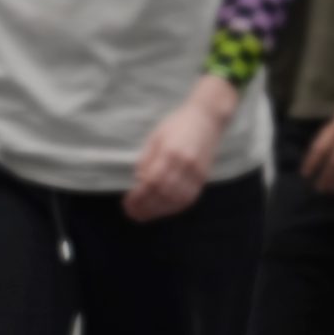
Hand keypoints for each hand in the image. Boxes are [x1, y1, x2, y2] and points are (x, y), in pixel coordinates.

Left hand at [126, 75, 237, 221]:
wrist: (207, 119)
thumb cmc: (177, 125)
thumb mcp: (155, 138)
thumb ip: (147, 160)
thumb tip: (139, 182)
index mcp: (171, 152)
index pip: (152, 181)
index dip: (138, 196)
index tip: (126, 202)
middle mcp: (186, 165)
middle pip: (163, 194)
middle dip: (146, 207)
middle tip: (131, 213)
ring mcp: (197, 173)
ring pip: (176, 200)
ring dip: (159, 211)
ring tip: (144, 214)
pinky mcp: (203, 178)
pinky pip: (188, 199)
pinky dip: (173, 208)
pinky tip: (162, 210)